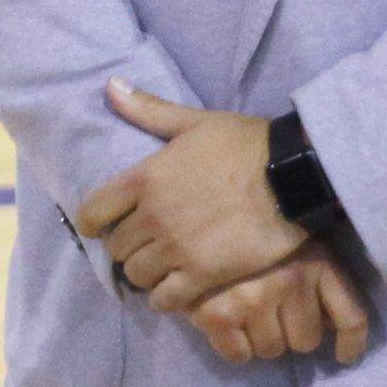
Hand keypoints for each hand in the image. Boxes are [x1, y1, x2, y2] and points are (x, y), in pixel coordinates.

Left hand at [70, 81, 307, 308]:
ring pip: (137, 276)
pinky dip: (168, 298)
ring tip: (163, 268)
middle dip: (127, 248)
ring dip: (147, 274)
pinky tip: (179, 289)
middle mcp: (153, 216)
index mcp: (144, 179)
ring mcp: (177, 248)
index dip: (94, 223)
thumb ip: (149, 110)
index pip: (92, 212)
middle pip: (116, 249)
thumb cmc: (245, 144)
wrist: (294, 176)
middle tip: (145, 246)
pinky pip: (167, 300)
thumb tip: (110, 86)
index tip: (105, 227)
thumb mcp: (195, 121)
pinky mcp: (205, 274)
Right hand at [186, 242, 372, 369]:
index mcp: (316, 262)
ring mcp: (252, 301)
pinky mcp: (217, 315)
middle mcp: (289, 283)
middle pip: (307, 341)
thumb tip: (329, 325)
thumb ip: (317, 278)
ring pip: (271, 350)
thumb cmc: (253, 227)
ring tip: (248, 315)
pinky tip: (229, 326)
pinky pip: (238, 355)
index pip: (351, 317)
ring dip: (262, 340)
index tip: (344, 356)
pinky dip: (235, 348)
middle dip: (293, 334)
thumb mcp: (297, 240)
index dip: (352, 343)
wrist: (197, 207)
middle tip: (275, 316)